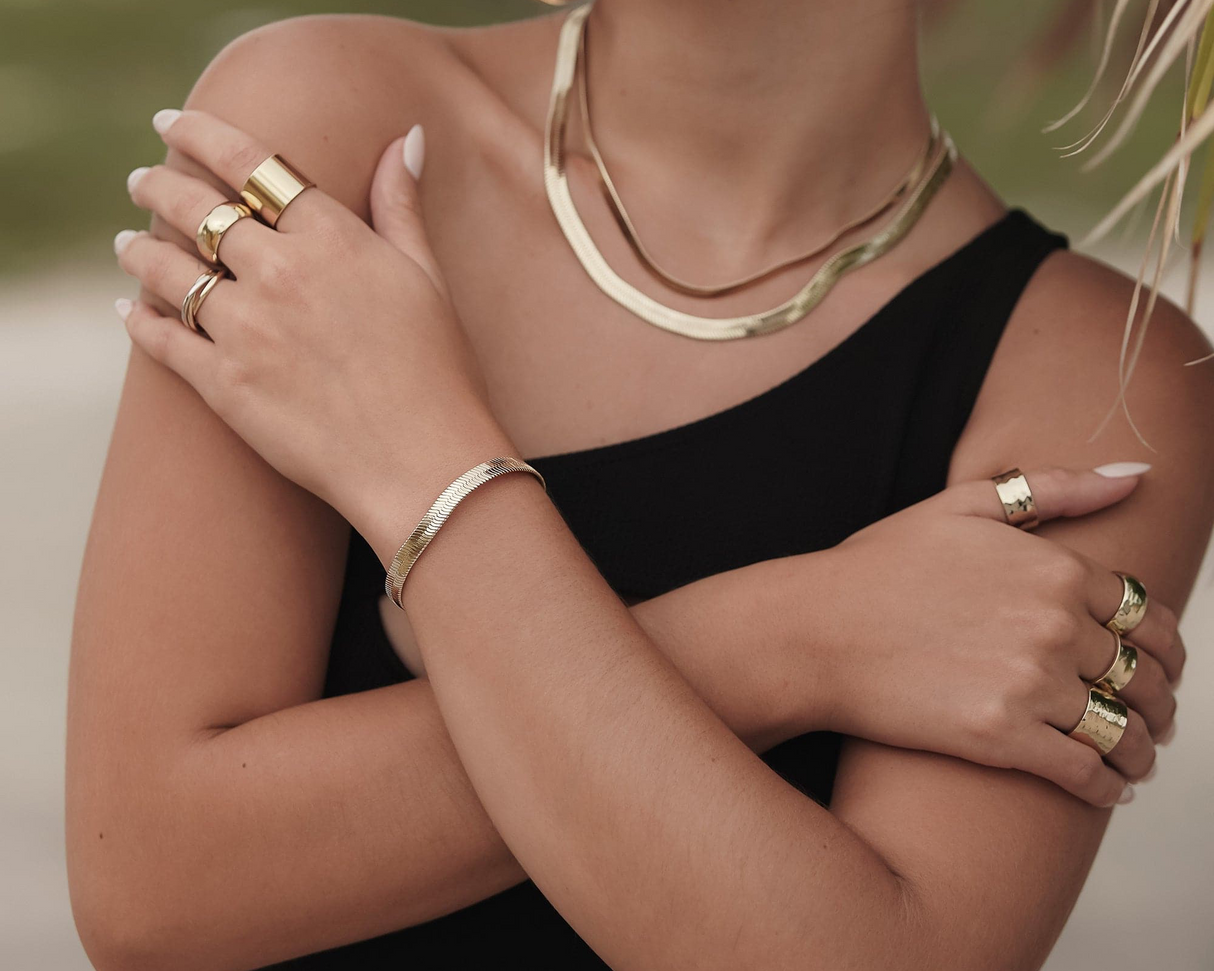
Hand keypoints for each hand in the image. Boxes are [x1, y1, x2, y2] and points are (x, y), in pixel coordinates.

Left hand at [114, 111, 511, 554]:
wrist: (424, 463)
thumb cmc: (438, 371)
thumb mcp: (427, 278)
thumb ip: (401, 206)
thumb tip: (404, 139)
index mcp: (332, 240)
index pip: (249, 164)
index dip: (202, 135)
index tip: (174, 124)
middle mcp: (280, 274)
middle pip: (195, 210)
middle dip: (158, 186)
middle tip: (141, 179)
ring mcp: (246, 331)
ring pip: (166, 270)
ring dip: (138, 249)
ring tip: (126, 244)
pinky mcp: (225, 387)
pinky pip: (161, 340)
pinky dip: (137, 320)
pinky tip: (127, 310)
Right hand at [794, 466, 1181, 806]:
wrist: (814, 631)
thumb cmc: (877, 567)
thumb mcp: (962, 505)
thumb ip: (1053, 489)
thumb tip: (1131, 476)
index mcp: (1055, 568)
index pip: (1146, 613)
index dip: (1165, 644)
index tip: (1161, 662)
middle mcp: (1054, 626)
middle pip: (1143, 674)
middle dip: (1159, 700)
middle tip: (1155, 715)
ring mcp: (1030, 684)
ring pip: (1123, 728)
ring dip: (1142, 748)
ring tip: (1136, 757)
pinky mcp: (1002, 738)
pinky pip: (1085, 771)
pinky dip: (1108, 785)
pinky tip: (1107, 787)